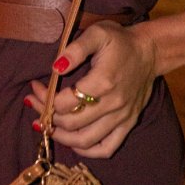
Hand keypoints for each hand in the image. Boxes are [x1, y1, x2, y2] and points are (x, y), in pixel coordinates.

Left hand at [25, 21, 157, 158]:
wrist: (150, 52)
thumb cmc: (120, 41)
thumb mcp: (97, 33)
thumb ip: (75, 49)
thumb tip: (56, 68)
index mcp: (103, 81)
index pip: (64, 102)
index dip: (45, 98)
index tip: (36, 87)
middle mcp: (113, 104)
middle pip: (71, 122)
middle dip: (47, 115)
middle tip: (35, 103)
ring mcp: (121, 117)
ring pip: (85, 140)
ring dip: (61, 137)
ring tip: (46, 126)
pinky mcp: (128, 123)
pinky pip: (107, 148)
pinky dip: (87, 151)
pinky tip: (73, 142)